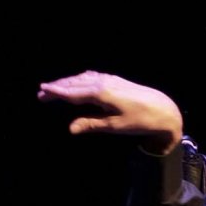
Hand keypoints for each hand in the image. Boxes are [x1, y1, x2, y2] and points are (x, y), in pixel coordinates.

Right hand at [37, 70, 183, 154]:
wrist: (163, 109)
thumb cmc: (139, 120)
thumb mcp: (114, 126)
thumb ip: (91, 124)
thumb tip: (70, 128)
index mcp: (100, 93)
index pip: (73, 92)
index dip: (56, 92)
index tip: (41, 91)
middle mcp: (103, 82)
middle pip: (75, 83)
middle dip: (58, 87)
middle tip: (41, 93)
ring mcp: (110, 79)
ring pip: (83, 79)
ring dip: (68, 83)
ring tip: (55, 89)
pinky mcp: (116, 80)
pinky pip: (92, 77)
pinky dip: (80, 80)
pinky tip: (77, 83)